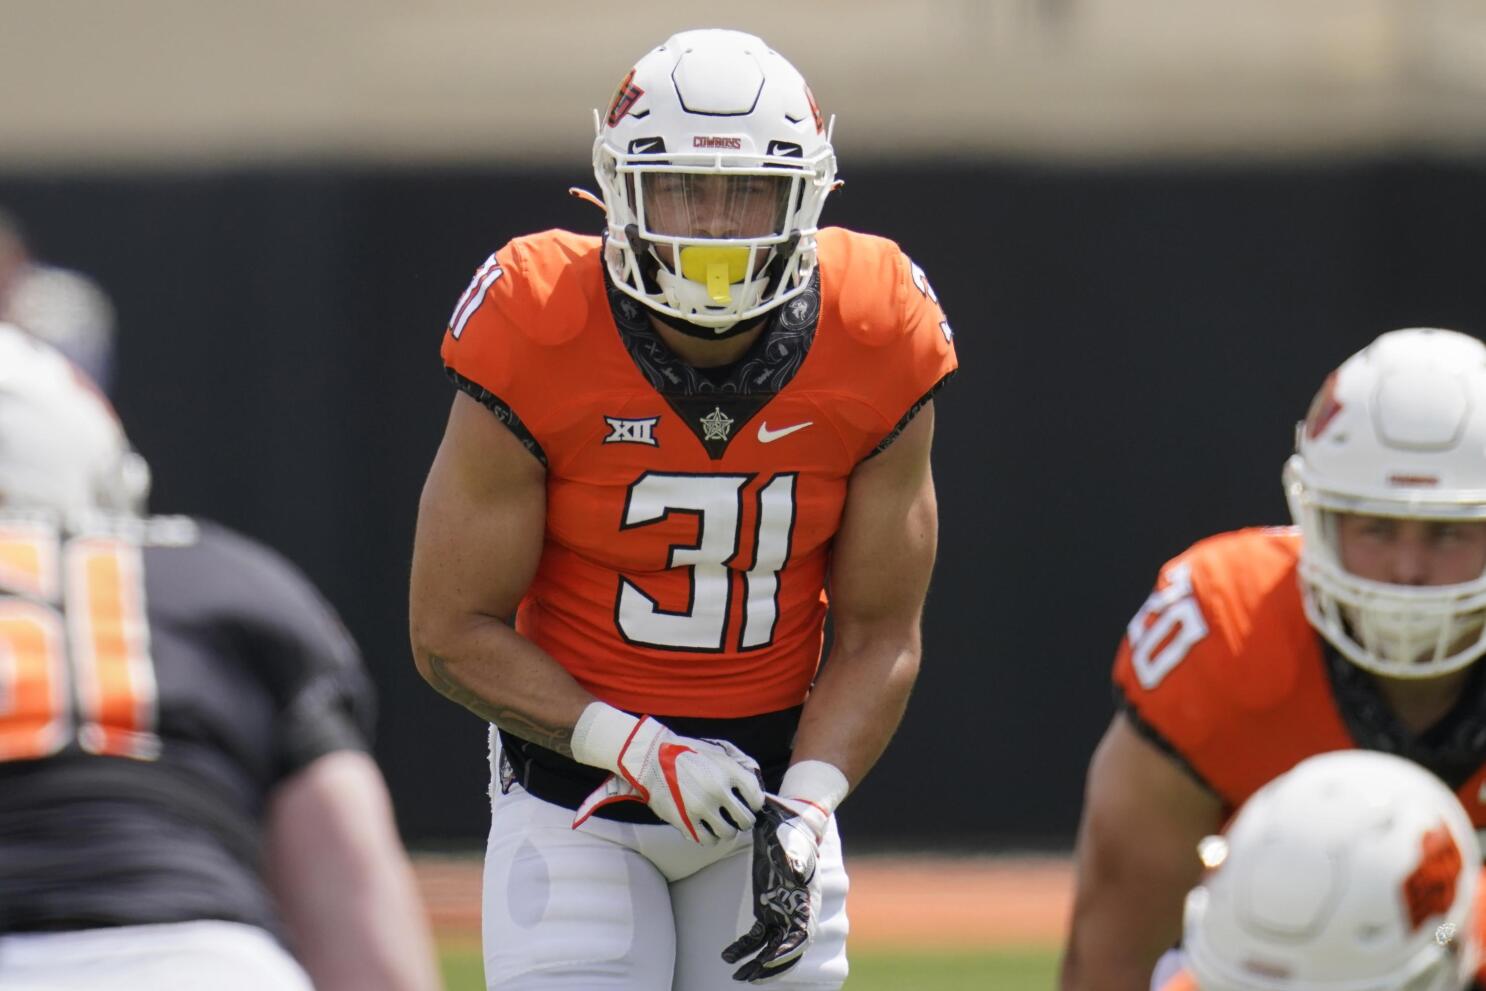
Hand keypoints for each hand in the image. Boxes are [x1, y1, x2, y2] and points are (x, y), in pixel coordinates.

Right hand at [570, 702, 763, 843]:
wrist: (651, 758)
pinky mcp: (685, 821)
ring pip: (728, 834)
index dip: (754, 802)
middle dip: (742, 819)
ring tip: (718, 821)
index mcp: (728, 771)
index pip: (757, 798)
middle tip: (734, 815)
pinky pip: (707, 840)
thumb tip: (757, 785)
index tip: (747, 802)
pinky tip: (705, 826)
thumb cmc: (687, 753)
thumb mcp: (718, 751)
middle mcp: (718, 790)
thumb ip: (740, 766)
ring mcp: (701, 808)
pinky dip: (709, 836)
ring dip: (725, 829)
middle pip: (746, 820)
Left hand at [721, 796, 827, 982]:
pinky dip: (745, 947)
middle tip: (748, 978)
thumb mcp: (792, 838)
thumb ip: (796, 854)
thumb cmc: (791, 827)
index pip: (801, 935)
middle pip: (788, 949)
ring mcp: (783, 910)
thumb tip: (796, 869)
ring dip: (757, 963)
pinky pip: (758, 936)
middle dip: (771, 967)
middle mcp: (797, 909)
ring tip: (737, 976)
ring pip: (772, 947)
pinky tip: (726, 956)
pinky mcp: (768, 907)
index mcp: (806, 898)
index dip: (788, 952)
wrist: (789, 816)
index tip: (768, 961)